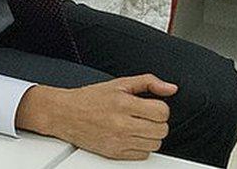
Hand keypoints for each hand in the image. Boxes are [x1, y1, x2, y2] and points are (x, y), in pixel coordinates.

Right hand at [16, 74, 177, 160]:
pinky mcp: (114, 153)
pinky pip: (142, 155)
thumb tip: (171, 88)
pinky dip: (142, 146)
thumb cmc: (91, 98)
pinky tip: (133, 136)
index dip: (161, 109)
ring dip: (151, 135)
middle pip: (161, 130)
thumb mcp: (121, 83)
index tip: (154, 107)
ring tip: (140, 126)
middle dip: (158, 122)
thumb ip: (149, 82)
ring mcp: (118, 140)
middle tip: (148, 117)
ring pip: (155, 144)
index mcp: (124, 103)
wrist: (65, 114)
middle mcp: (122, 124)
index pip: (162, 112)